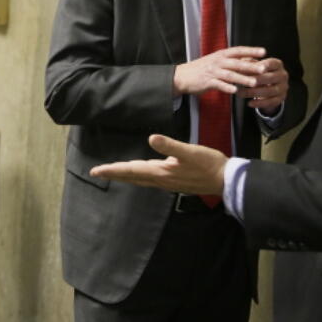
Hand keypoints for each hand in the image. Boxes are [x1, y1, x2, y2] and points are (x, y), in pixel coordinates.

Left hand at [89, 134, 226, 194]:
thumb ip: (170, 145)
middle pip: (131, 177)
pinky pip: (149, 181)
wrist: (226, 180)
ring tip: (113, 173)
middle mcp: (161, 180)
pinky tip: (140, 175)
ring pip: (139, 180)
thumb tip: (151, 138)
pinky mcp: (174, 182)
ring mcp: (168, 183)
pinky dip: (138, 177)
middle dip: (114, 174)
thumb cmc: (209, 164)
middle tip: (97, 173)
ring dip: (125, 176)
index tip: (96, 171)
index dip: (113, 170)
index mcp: (161, 172)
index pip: (131, 170)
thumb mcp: (189, 151)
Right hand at [173, 46, 267, 95]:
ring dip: (243, 79)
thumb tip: (250, 60)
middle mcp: (218, 61)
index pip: (238, 50)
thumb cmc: (203, 68)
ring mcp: (212, 72)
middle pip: (237, 63)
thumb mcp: (217, 60)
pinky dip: (227, 87)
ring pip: (230, 75)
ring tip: (254, 83)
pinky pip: (219, 84)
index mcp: (221, 54)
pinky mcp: (207, 82)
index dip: (251, 50)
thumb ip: (232, 61)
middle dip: (251, 66)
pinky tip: (235, 91)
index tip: (264, 52)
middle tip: (263, 69)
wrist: (183, 76)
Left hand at [235, 56, 288, 112]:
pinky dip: (259, 103)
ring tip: (240, 93)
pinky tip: (249, 103)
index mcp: (277, 64)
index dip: (264, 65)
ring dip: (253, 93)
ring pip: (269, 91)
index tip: (255, 67)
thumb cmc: (257, 72)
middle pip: (270, 78)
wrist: (266, 86)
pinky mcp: (281, 98)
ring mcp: (283, 88)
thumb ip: (249, 64)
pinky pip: (271, 102)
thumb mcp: (254, 66)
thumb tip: (240, 63)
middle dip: (255, 80)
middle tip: (242, 82)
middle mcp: (283, 75)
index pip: (271, 63)